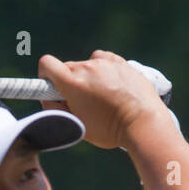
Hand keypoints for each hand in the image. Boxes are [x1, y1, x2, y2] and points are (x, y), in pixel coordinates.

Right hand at [37, 50, 172, 148]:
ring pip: (86, 65)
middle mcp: (87, 67)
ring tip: (101, 97)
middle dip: (68, 82)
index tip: (52, 88)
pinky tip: (110, 85)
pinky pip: (103, 60)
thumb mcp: (77, 125)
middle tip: (80, 102)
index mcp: (72, 82)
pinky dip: (103, 70)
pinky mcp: (120, 62)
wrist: (143, 123)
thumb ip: (57, 109)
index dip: (45, 76)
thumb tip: (49, 97)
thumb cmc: (109, 129)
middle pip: (67, 68)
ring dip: (88, 78)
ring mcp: (105, 63)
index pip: (46, 64)